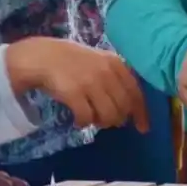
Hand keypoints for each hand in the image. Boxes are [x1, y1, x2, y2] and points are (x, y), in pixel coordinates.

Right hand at [8, 39, 148, 131]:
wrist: (43, 57)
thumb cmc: (73, 61)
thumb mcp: (99, 62)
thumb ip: (115, 78)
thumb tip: (130, 108)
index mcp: (115, 63)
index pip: (135, 92)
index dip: (141, 113)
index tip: (143, 128)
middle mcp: (106, 72)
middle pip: (123, 108)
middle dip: (117, 119)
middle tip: (105, 120)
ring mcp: (91, 82)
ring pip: (108, 116)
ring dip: (101, 122)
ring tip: (91, 118)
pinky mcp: (74, 93)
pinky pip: (87, 118)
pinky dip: (84, 123)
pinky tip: (78, 120)